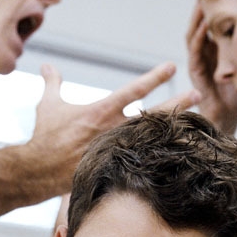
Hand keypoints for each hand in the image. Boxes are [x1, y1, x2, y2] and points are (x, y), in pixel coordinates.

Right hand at [28, 62, 195, 192]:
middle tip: (197, 93)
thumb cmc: (45, 136)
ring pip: (153, 138)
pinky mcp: (116, 166)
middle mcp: (114, 129)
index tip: (172, 66)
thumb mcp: (48, 105)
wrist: (39, 170)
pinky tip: (178, 155)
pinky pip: (143, 161)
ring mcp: (117, 149)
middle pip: (153, 114)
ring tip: (196, 123)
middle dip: (177, 103)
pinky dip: (161, 157)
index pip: (134, 89)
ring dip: (175, 129)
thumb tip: (46, 66)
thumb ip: (52, 83)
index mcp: (101, 111)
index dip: (155, 77)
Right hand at [186, 3, 236, 132]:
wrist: (229, 119)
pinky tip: (205, 27)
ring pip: (195, 34)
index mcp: (216, 50)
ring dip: (198, 18)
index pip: (214, 24)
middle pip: (202, 24)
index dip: (218, 7)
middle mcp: (206, 53)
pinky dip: (199, 38)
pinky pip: (195, 52)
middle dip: (205, 6)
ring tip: (203, 2)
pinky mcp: (197, 74)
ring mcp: (199, 62)